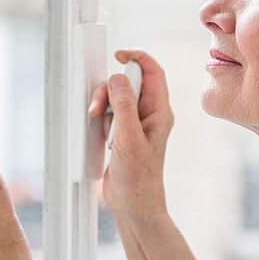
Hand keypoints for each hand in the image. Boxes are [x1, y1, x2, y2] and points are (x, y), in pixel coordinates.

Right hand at [88, 49, 173, 222]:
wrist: (133, 204)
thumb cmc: (139, 177)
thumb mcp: (128, 138)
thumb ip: (123, 106)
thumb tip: (118, 78)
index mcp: (160, 112)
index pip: (153, 73)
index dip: (137, 58)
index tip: (118, 55)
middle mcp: (149, 115)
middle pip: (129, 83)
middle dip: (110, 89)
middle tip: (98, 106)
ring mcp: (135, 124)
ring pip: (116, 98)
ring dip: (103, 106)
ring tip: (98, 124)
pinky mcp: (122, 133)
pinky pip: (109, 114)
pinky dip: (102, 119)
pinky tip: (102, 136)